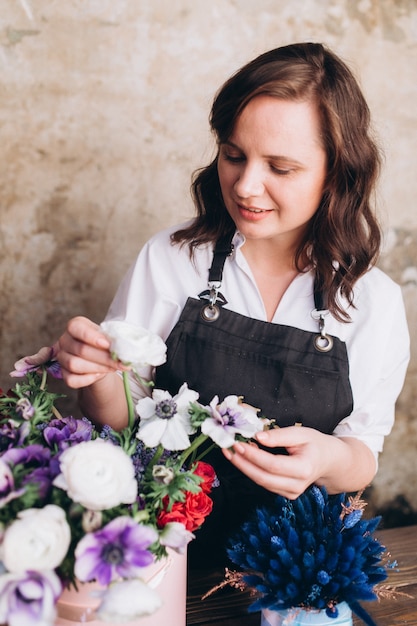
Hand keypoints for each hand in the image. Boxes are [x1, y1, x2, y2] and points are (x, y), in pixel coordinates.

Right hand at [55, 316, 124, 388]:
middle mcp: (65, 340)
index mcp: (75, 326)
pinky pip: (71, 380)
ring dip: (98, 368)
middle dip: (103, 357)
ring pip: (74, 365)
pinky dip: (87, 379)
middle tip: (120, 362)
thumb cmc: (103, 344)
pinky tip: (99, 375)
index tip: (108, 344)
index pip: (76, 327)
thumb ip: (111, 339)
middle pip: (81, 349)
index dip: (92, 337)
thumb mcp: (107, 336)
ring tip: (113, 368)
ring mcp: (62, 357)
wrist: (99, 358)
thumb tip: (120, 347)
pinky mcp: (63, 373)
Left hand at [222, 426, 337, 499]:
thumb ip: (279, 436)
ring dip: (244, 467)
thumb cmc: (314, 444)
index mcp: (304, 469)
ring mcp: (292, 493)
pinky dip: (252, 471)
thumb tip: (257, 437)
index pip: (272, 465)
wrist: (328, 461)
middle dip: (242, 464)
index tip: (238, 443)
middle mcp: (297, 486)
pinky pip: (264, 483)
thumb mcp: (300, 433)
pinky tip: (243, 458)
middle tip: (227, 449)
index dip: (253, 456)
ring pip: (261, 483)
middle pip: (263, 478)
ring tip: (231, 451)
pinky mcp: (286, 495)